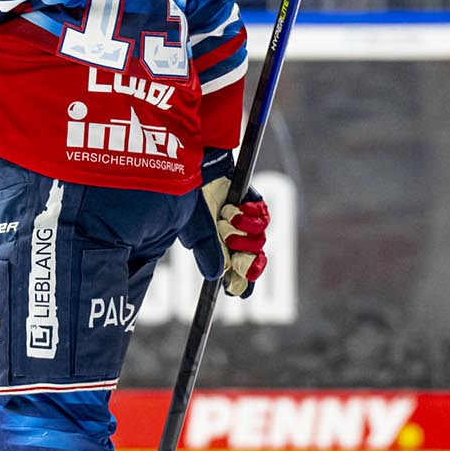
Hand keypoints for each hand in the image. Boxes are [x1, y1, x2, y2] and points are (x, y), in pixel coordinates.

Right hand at [177, 150, 268, 296]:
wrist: (195, 158)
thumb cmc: (187, 189)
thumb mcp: (193, 226)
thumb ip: (208, 250)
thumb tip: (219, 277)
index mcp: (213, 241)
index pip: (233, 269)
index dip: (240, 282)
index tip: (238, 292)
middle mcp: (230, 231)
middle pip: (250, 259)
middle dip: (247, 262)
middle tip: (241, 260)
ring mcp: (243, 217)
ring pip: (259, 241)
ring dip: (243, 236)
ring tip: (226, 221)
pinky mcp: (253, 201)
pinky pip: (263, 219)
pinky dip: (251, 219)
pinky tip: (235, 210)